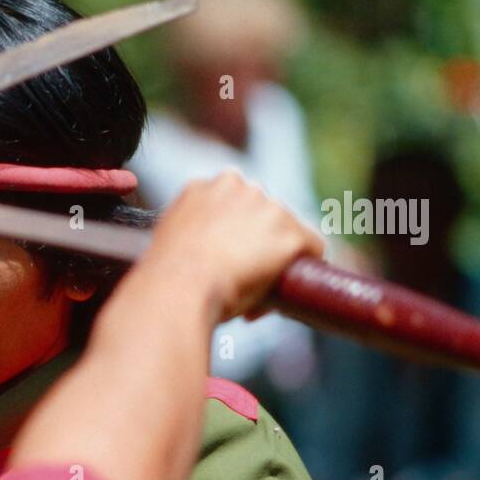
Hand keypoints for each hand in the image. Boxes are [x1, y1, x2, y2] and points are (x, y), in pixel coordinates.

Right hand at [146, 171, 325, 321]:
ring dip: (277, 257)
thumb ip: (189, 232)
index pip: (233, 205)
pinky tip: (293, 288)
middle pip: (263, 214)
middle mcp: (239, 187)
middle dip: (257, 242)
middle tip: (243, 278)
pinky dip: (307, 266)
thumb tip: (206, 253)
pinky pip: (313, 247)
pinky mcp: (290, 234)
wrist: (178, 288)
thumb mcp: (170, 239)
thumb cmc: (166, 277)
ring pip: (286, 232)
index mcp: (205, 187)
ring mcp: (268, 208)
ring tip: (258, 292)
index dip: (233, 234)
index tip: (225, 258)